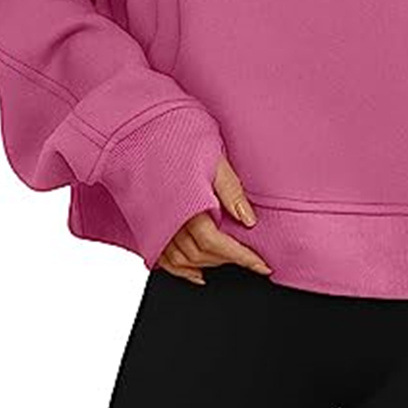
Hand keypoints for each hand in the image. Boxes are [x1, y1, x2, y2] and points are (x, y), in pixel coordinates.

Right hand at [156, 155, 272, 285]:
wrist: (146, 134)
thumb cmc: (181, 142)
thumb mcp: (214, 161)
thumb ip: (231, 191)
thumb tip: (249, 220)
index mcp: (188, 206)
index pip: (217, 244)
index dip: (242, 257)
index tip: (262, 266)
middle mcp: (170, 220)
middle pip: (201, 255)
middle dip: (229, 261)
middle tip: (251, 259)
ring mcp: (157, 225)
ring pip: (183, 260)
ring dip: (208, 266)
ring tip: (229, 262)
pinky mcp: (149, 226)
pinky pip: (162, 259)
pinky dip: (180, 271)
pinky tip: (196, 273)